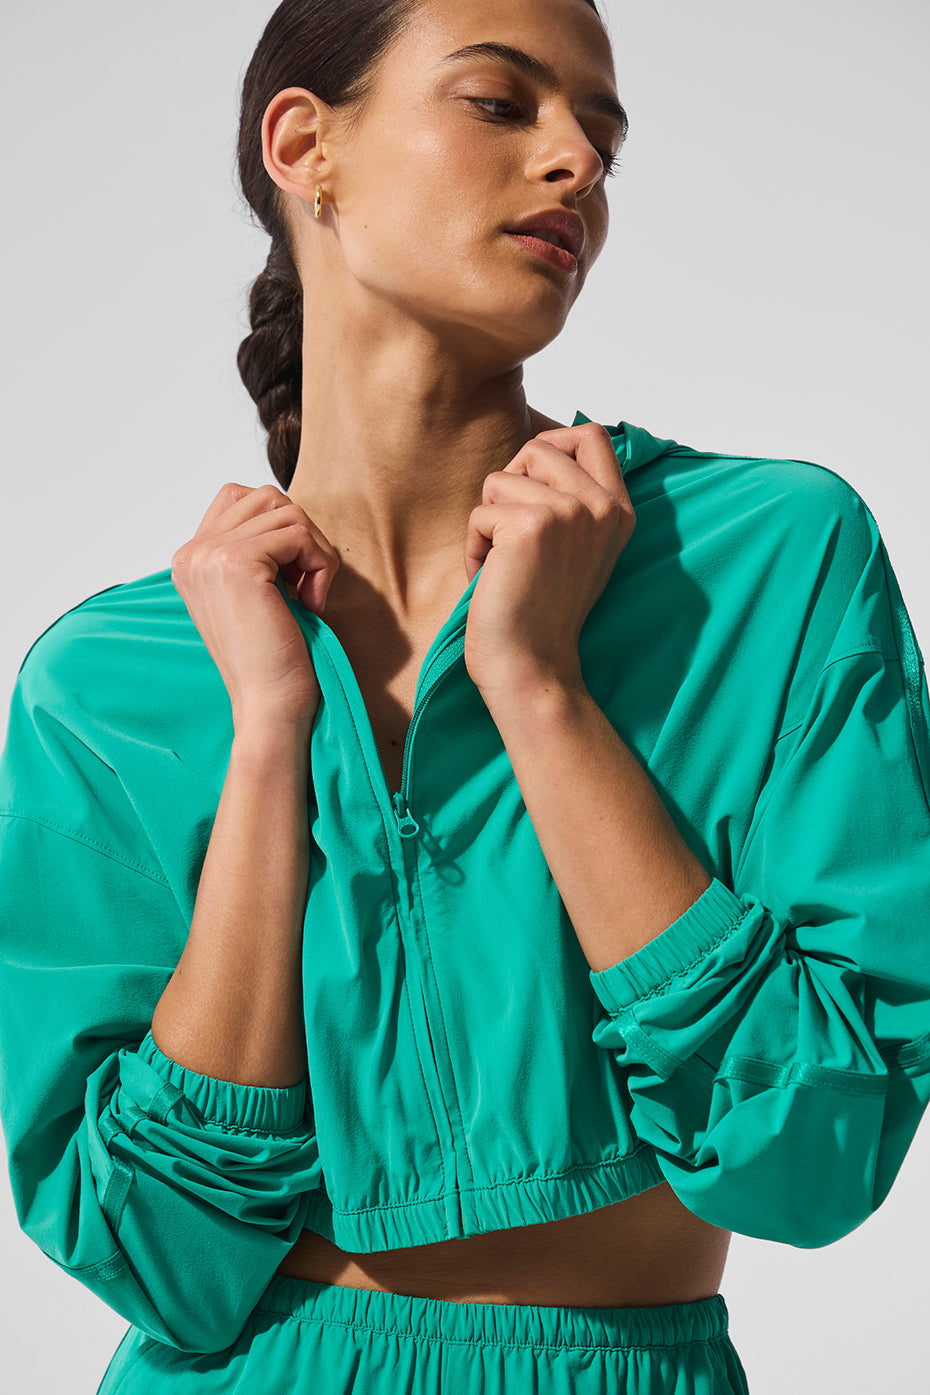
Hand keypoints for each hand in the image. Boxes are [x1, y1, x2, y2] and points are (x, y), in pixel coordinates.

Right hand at [171, 482, 339, 728]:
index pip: (241, 498)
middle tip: (306, 584)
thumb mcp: (256, 592)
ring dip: (314, 551)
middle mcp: (192, 553)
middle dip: (302, 535)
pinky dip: (320, 565)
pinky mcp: (237, 563)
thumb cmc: (271, 656)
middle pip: (266, 497)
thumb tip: (288, 510)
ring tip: (310, 595)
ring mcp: (209, 555)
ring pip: (287, 511)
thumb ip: (255, 549)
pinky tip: (311, 602)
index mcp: (191, 560)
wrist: (267, 703)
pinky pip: (299, 533)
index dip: (281, 528)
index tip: (290, 577)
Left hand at [463, 423, 634, 703]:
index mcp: (619, 510)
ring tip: (505, 566)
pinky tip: (492, 580)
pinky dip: (474, 548)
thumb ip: (572, 497)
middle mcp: (602, 507)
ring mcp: (570, 513)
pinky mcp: (530, 525)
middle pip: (538, 447)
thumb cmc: (541, 611)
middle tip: (514, 539)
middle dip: (510, 488)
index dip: (552, 446)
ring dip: (489, 522)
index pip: (591, 433)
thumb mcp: (576, 546)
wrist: (532, 667)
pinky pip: (479, 513)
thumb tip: (537, 447)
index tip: (534, 487)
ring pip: (500, 479)